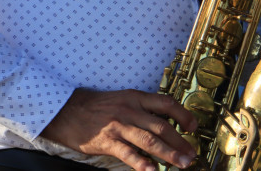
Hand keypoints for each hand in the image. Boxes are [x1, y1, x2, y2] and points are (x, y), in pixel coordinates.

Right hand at [40, 88, 197, 170]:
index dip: (183, 115)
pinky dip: (141, 163)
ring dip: (168, 154)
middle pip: (162, 126)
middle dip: (180, 142)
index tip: (193, 127)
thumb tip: (163, 122)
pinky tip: (152, 170)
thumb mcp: (121, 99)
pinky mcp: (107, 141)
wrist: (66, 111)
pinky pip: (128, 153)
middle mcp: (130, 110)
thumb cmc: (96, 107)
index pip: (166, 103)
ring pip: (149, 140)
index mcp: (135, 98)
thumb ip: (141, 108)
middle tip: (192, 155)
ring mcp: (119, 126)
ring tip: (181, 164)